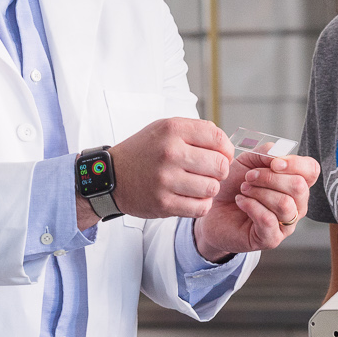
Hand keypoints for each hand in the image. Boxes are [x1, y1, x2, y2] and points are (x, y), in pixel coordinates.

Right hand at [99, 118, 234, 224]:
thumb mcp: (164, 128)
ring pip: (212, 189)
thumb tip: (227, 147)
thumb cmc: (143, 151)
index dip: (226, 150)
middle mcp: (169, 153)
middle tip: (209, 173)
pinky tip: (191, 197)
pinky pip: (200, 208)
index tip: (221, 155)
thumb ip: (196, 132)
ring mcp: (166, 180)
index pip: (219, 138)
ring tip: (198, 185)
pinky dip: (201, 204)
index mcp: (172, 130)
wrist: (110, 175)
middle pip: (220, 166)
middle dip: (219, 171)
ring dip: (209, 189)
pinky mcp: (163, 203)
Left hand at [193, 151, 320, 257]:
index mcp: (295, 183)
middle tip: (248, 177)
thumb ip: (267, 153)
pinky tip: (241, 202)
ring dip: (259, 192)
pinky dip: (251, 206)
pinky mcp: (272, 239)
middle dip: (269, 178)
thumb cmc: (233, 185)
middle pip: (299, 187)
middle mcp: (297, 205)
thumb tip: (280, 157)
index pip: (311, 171)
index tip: (273, 163)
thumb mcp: (248, 161)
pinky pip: (269, 220)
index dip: (295, 164)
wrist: (213, 209)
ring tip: (243, 190)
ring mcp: (286, 224)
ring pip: (285, 204)